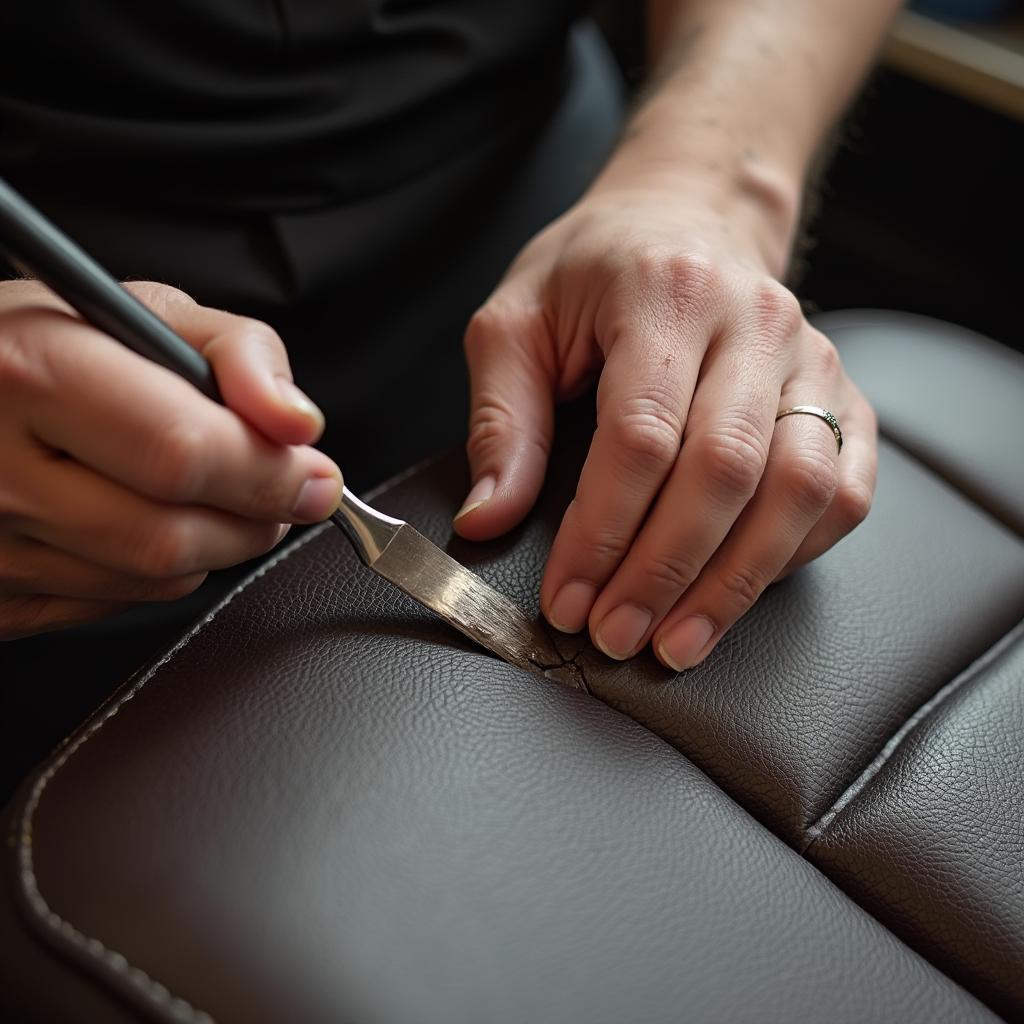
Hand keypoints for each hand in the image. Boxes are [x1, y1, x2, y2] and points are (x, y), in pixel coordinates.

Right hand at [0, 280, 342, 638]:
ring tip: (204, 491)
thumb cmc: (39, 346)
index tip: (314, 473)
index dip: (268, 471)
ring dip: (215, 543)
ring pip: (155, 580)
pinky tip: (139, 515)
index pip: (181, 453)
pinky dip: (157, 567)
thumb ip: (237, 352)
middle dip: (257, 515)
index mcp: (30, 372)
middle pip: (173, 535)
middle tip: (276, 487)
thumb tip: (297, 423)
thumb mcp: (138, 310)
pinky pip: (114, 604)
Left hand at [454, 188, 876, 669]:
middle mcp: (754, 322)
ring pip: (797, 489)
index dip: (601, 532)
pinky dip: (795, 553)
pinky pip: (842, 489)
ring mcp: (809, 358)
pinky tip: (740, 590)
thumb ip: (502, 422)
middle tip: (617, 635)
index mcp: (664, 295)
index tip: (567, 596)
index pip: (640, 435)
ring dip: (735, 582)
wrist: (688, 216)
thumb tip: (487, 519)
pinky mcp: (842, 394)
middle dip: (665, 572)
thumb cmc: (595, 272)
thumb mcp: (516, 322)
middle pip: (724, 471)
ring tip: (679, 642)